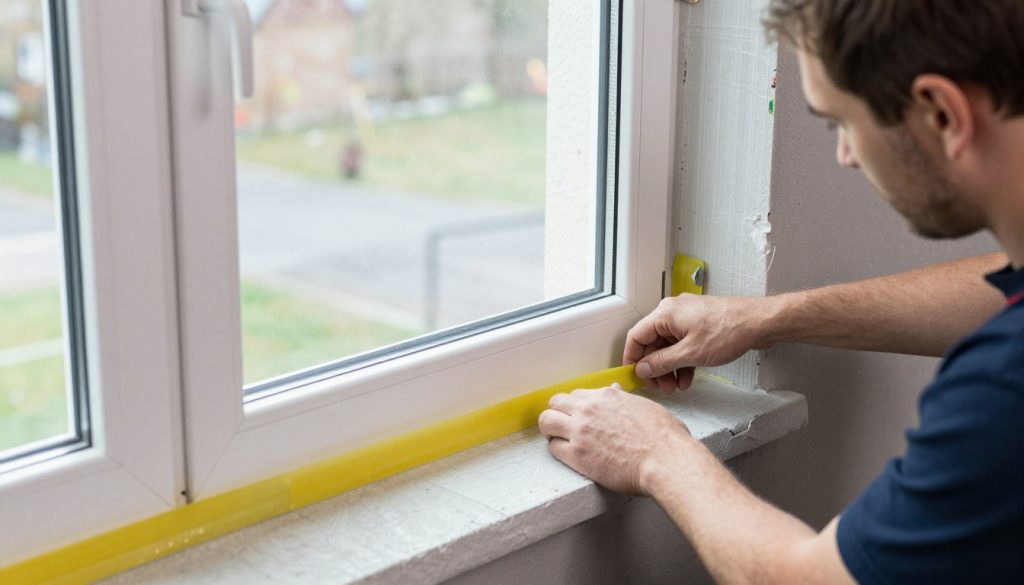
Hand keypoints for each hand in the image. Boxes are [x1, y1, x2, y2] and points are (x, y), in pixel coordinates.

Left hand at [538, 384, 691, 495]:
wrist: (665, 459)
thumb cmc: (663, 437)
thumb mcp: (645, 407)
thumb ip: (625, 400)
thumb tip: (616, 392)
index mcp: (606, 396)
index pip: (577, 394)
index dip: (577, 406)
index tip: (578, 415)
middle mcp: (589, 409)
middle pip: (556, 403)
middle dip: (558, 413)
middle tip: (563, 425)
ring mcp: (580, 431)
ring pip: (547, 421)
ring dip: (550, 429)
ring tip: (557, 438)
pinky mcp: (577, 455)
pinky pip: (553, 448)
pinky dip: (557, 450)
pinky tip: (567, 454)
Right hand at [623, 294, 778, 393]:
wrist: (758, 323)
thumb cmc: (729, 330)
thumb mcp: (691, 353)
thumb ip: (663, 362)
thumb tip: (643, 368)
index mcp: (665, 314)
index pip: (636, 337)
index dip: (632, 358)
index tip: (634, 376)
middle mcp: (672, 313)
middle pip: (652, 343)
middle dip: (655, 368)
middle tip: (660, 387)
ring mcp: (686, 318)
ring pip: (667, 346)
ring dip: (669, 368)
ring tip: (676, 387)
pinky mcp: (698, 325)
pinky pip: (681, 345)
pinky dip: (682, 362)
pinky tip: (688, 378)